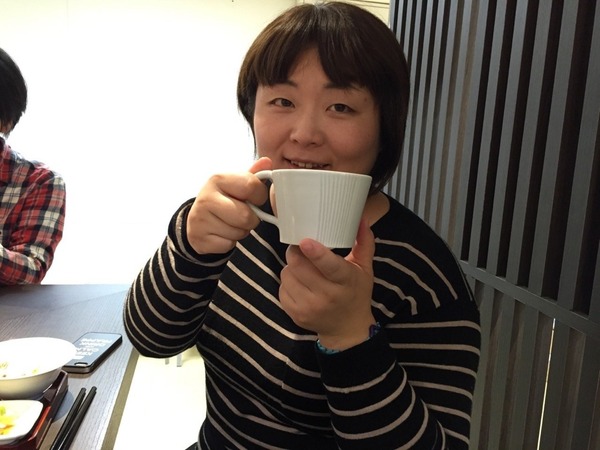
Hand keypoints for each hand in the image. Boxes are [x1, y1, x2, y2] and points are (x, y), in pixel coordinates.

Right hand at [186, 157, 271, 254]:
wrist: (197, 220)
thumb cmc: (223, 200)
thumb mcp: (236, 184)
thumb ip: (253, 175)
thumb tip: (267, 161)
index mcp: (218, 179)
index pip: (252, 186)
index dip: (259, 196)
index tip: (253, 198)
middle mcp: (206, 197)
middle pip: (246, 216)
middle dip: (251, 219)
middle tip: (242, 214)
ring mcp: (200, 219)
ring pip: (239, 232)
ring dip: (241, 231)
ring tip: (232, 223)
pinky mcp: (199, 238)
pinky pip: (228, 245)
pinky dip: (230, 242)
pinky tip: (222, 233)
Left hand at [279, 220, 375, 349]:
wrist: (347, 328)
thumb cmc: (355, 293)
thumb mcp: (365, 268)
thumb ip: (364, 242)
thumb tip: (361, 218)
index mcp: (345, 281)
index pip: (330, 267)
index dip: (316, 253)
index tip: (305, 241)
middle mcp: (327, 296)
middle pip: (299, 266)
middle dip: (296, 252)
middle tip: (301, 248)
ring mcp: (309, 307)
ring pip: (287, 275)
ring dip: (291, 267)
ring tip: (303, 268)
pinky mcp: (296, 315)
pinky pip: (281, 288)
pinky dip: (288, 281)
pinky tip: (299, 283)